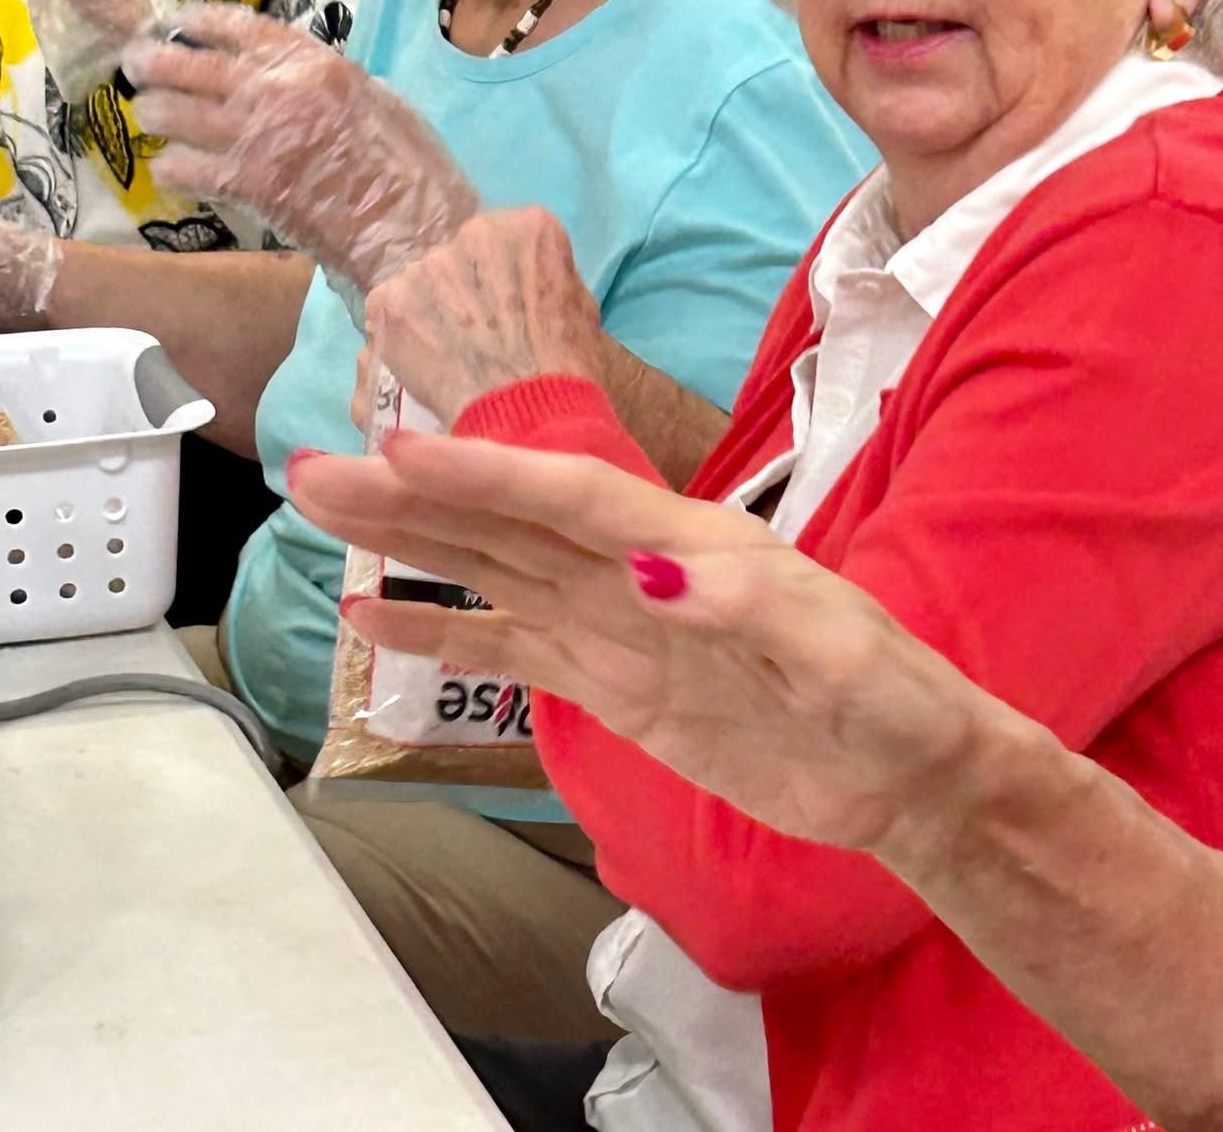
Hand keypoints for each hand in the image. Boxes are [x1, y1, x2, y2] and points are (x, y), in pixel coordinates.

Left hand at [121, 3, 478, 297]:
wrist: (409, 224)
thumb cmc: (409, 164)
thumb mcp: (377, 98)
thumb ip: (327, 82)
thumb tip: (295, 80)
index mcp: (314, 63)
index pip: (243, 27)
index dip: (202, 20)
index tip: (178, 19)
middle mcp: (277, 91)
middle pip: (197, 65)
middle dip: (158, 61)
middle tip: (134, 62)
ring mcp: (257, 138)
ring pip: (181, 114)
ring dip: (155, 111)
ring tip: (143, 111)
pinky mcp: (247, 185)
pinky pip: (191, 169)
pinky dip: (173, 166)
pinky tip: (165, 166)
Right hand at [286, 431, 990, 855]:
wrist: (907, 774)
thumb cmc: (891, 702)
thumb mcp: (840, 658)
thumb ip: (751, 610)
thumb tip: (659, 574)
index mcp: (690, 538)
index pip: (571, 493)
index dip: (488, 470)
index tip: (403, 448)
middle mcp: (636, 562)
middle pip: (508, 516)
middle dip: (413, 491)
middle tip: (316, 470)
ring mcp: (613, 618)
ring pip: (491, 564)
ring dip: (409, 537)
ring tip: (322, 505)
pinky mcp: (607, 676)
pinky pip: (507, 644)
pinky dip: (440, 628)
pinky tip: (375, 614)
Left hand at [359, 208, 615, 426]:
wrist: (529, 414)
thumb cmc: (567, 368)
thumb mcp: (582, 310)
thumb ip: (548, 280)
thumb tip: (525, 289)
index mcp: (528, 227)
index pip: (505, 243)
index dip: (502, 280)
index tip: (506, 312)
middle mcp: (471, 233)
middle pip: (459, 261)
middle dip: (462, 292)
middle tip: (476, 338)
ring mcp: (426, 265)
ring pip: (421, 285)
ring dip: (429, 314)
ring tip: (448, 358)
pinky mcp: (389, 300)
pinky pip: (388, 315)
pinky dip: (399, 339)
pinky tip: (421, 366)